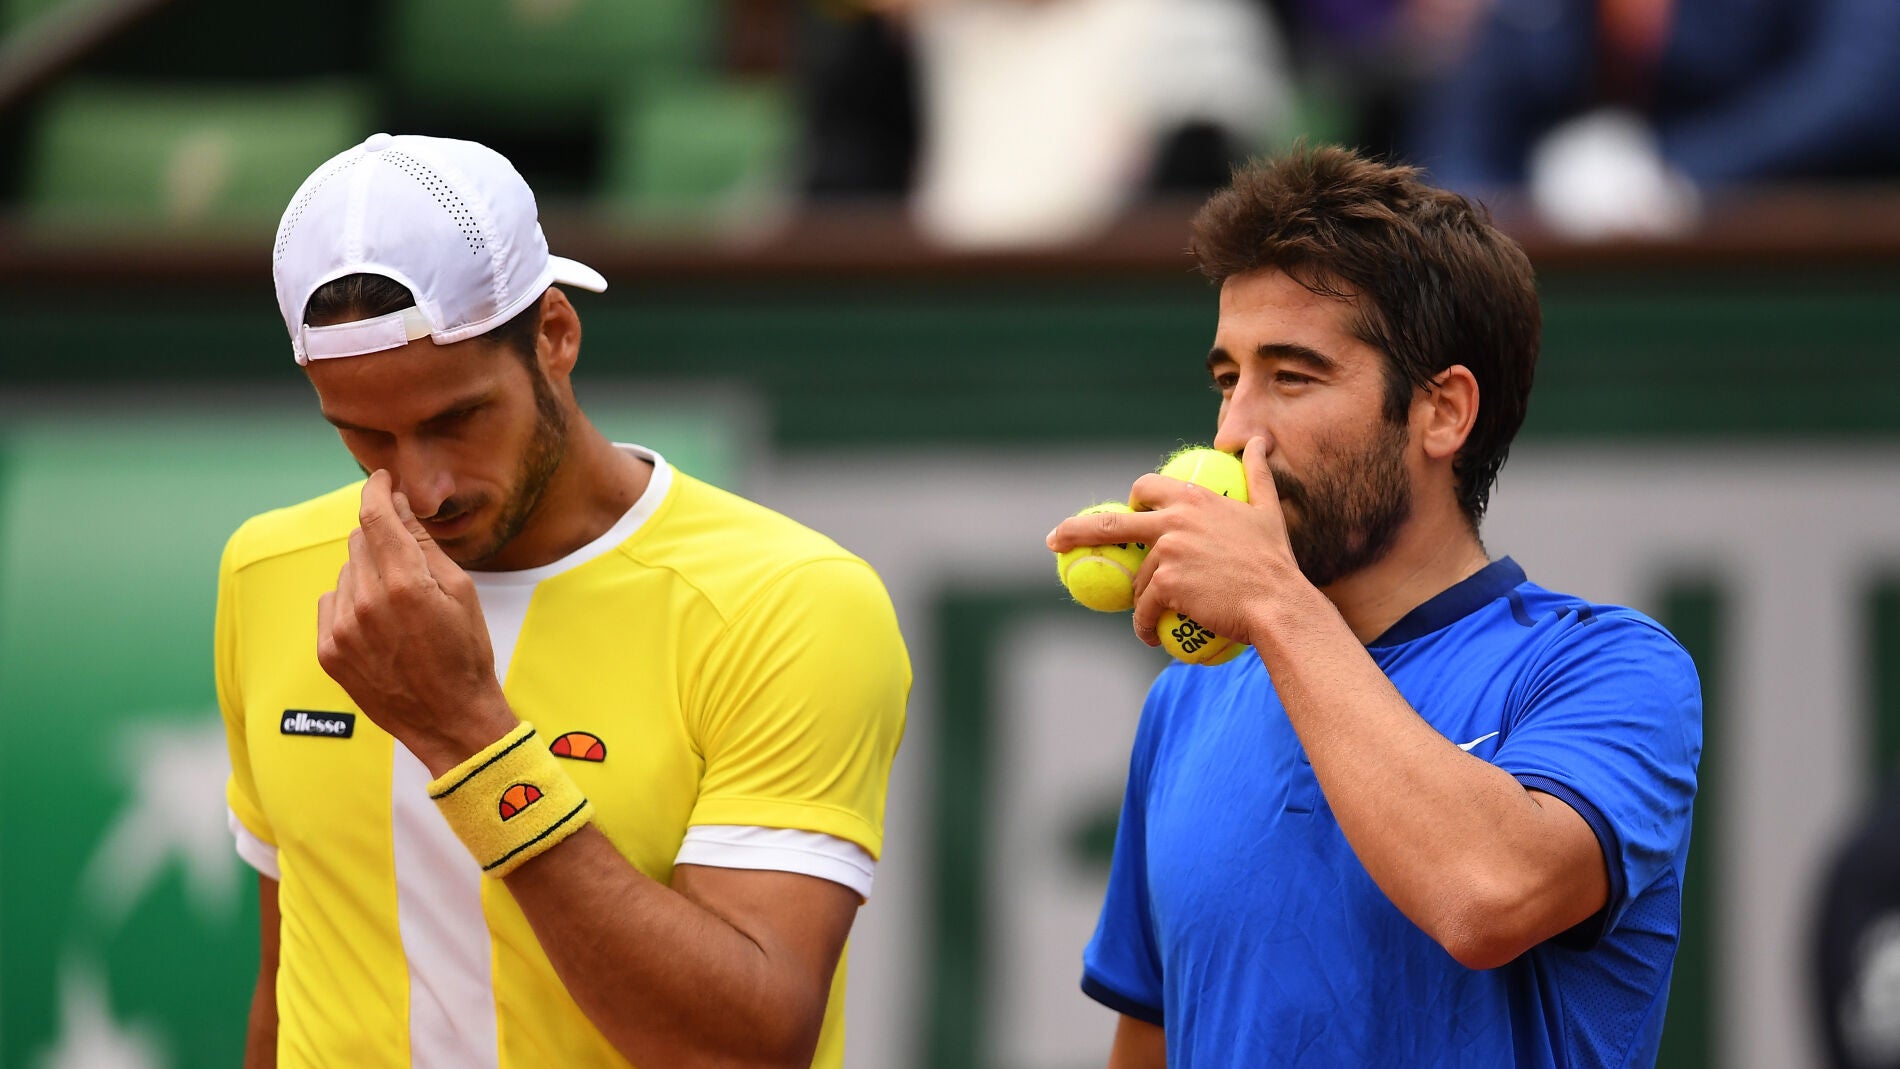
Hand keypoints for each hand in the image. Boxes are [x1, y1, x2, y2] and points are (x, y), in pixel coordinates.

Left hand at [317, 470, 515, 772]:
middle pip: (359, 541)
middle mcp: (366, 603)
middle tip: (408, 559)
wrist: (449, 720)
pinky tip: (379, 624)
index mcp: (405, 585)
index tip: (381, 481)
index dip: (376, 490)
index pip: (375, 517)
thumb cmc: (465, 656)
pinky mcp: (328, 650)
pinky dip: (351, 602)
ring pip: (346, 572)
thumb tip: (399, 507)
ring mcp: (342, 629)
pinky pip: (331, 602)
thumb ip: (424, 546)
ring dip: (368, 574)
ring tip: (399, 606)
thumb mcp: (461, 593)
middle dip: (381, 537)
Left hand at [1045, 437, 1302, 647]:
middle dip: (1072, 530)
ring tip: (1150, 616)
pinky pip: (1144, 607)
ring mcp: (1168, 551)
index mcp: (1192, 499)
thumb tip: (1258, 440)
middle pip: (1109, 524)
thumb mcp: (1267, 510)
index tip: (1125, 513)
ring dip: (1139, 599)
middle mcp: (1175, 519)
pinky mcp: (1167, 583)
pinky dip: (1143, 624)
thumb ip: (1257, 473)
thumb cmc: (1275, 562)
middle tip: (1053, 542)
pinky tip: (1147, 636)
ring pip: (1137, 578)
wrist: (1278, 603)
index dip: (1132, 500)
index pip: (1145, 488)